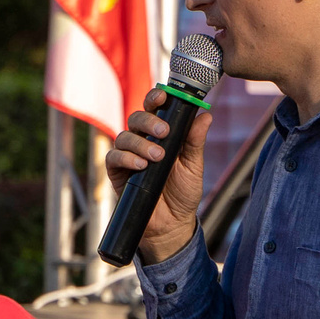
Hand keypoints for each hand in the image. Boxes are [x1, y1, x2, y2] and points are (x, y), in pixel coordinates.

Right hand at [105, 85, 214, 264]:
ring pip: (124, 136)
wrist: (172, 223)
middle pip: (136, 117)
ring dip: (140, 143)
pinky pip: (114, 157)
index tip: (164, 95)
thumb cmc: (183, 192)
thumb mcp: (194, 165)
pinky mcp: (116, 172)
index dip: (156, 98)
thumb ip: (195, 140)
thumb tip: (206, 115)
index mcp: (161, 134)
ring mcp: (128, 156)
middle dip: (149, 121)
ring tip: (157, 157)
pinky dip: (126, 158)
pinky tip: (140, 166)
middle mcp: (142, 140)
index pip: (155, 109)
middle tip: (163, 133)